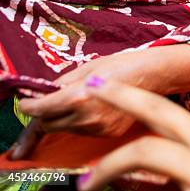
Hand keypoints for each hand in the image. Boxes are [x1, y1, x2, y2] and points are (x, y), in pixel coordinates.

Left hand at [9, 51, 156, 159]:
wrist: (153, 75)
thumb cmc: (122, 65)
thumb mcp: (87, 67)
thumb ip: (62, 82)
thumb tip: (44, 92)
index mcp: (78, 97)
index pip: (40, 109)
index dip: (29, 106)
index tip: (27, 102)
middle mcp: (86, 117)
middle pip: (48, 124)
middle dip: (45, 114)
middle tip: (51, 100)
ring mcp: (98, 128)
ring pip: (65, 130)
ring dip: (63, 118)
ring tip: (78, 101)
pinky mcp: (108, 134)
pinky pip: (83, 131)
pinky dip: (81, 122)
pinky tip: (94, 107)